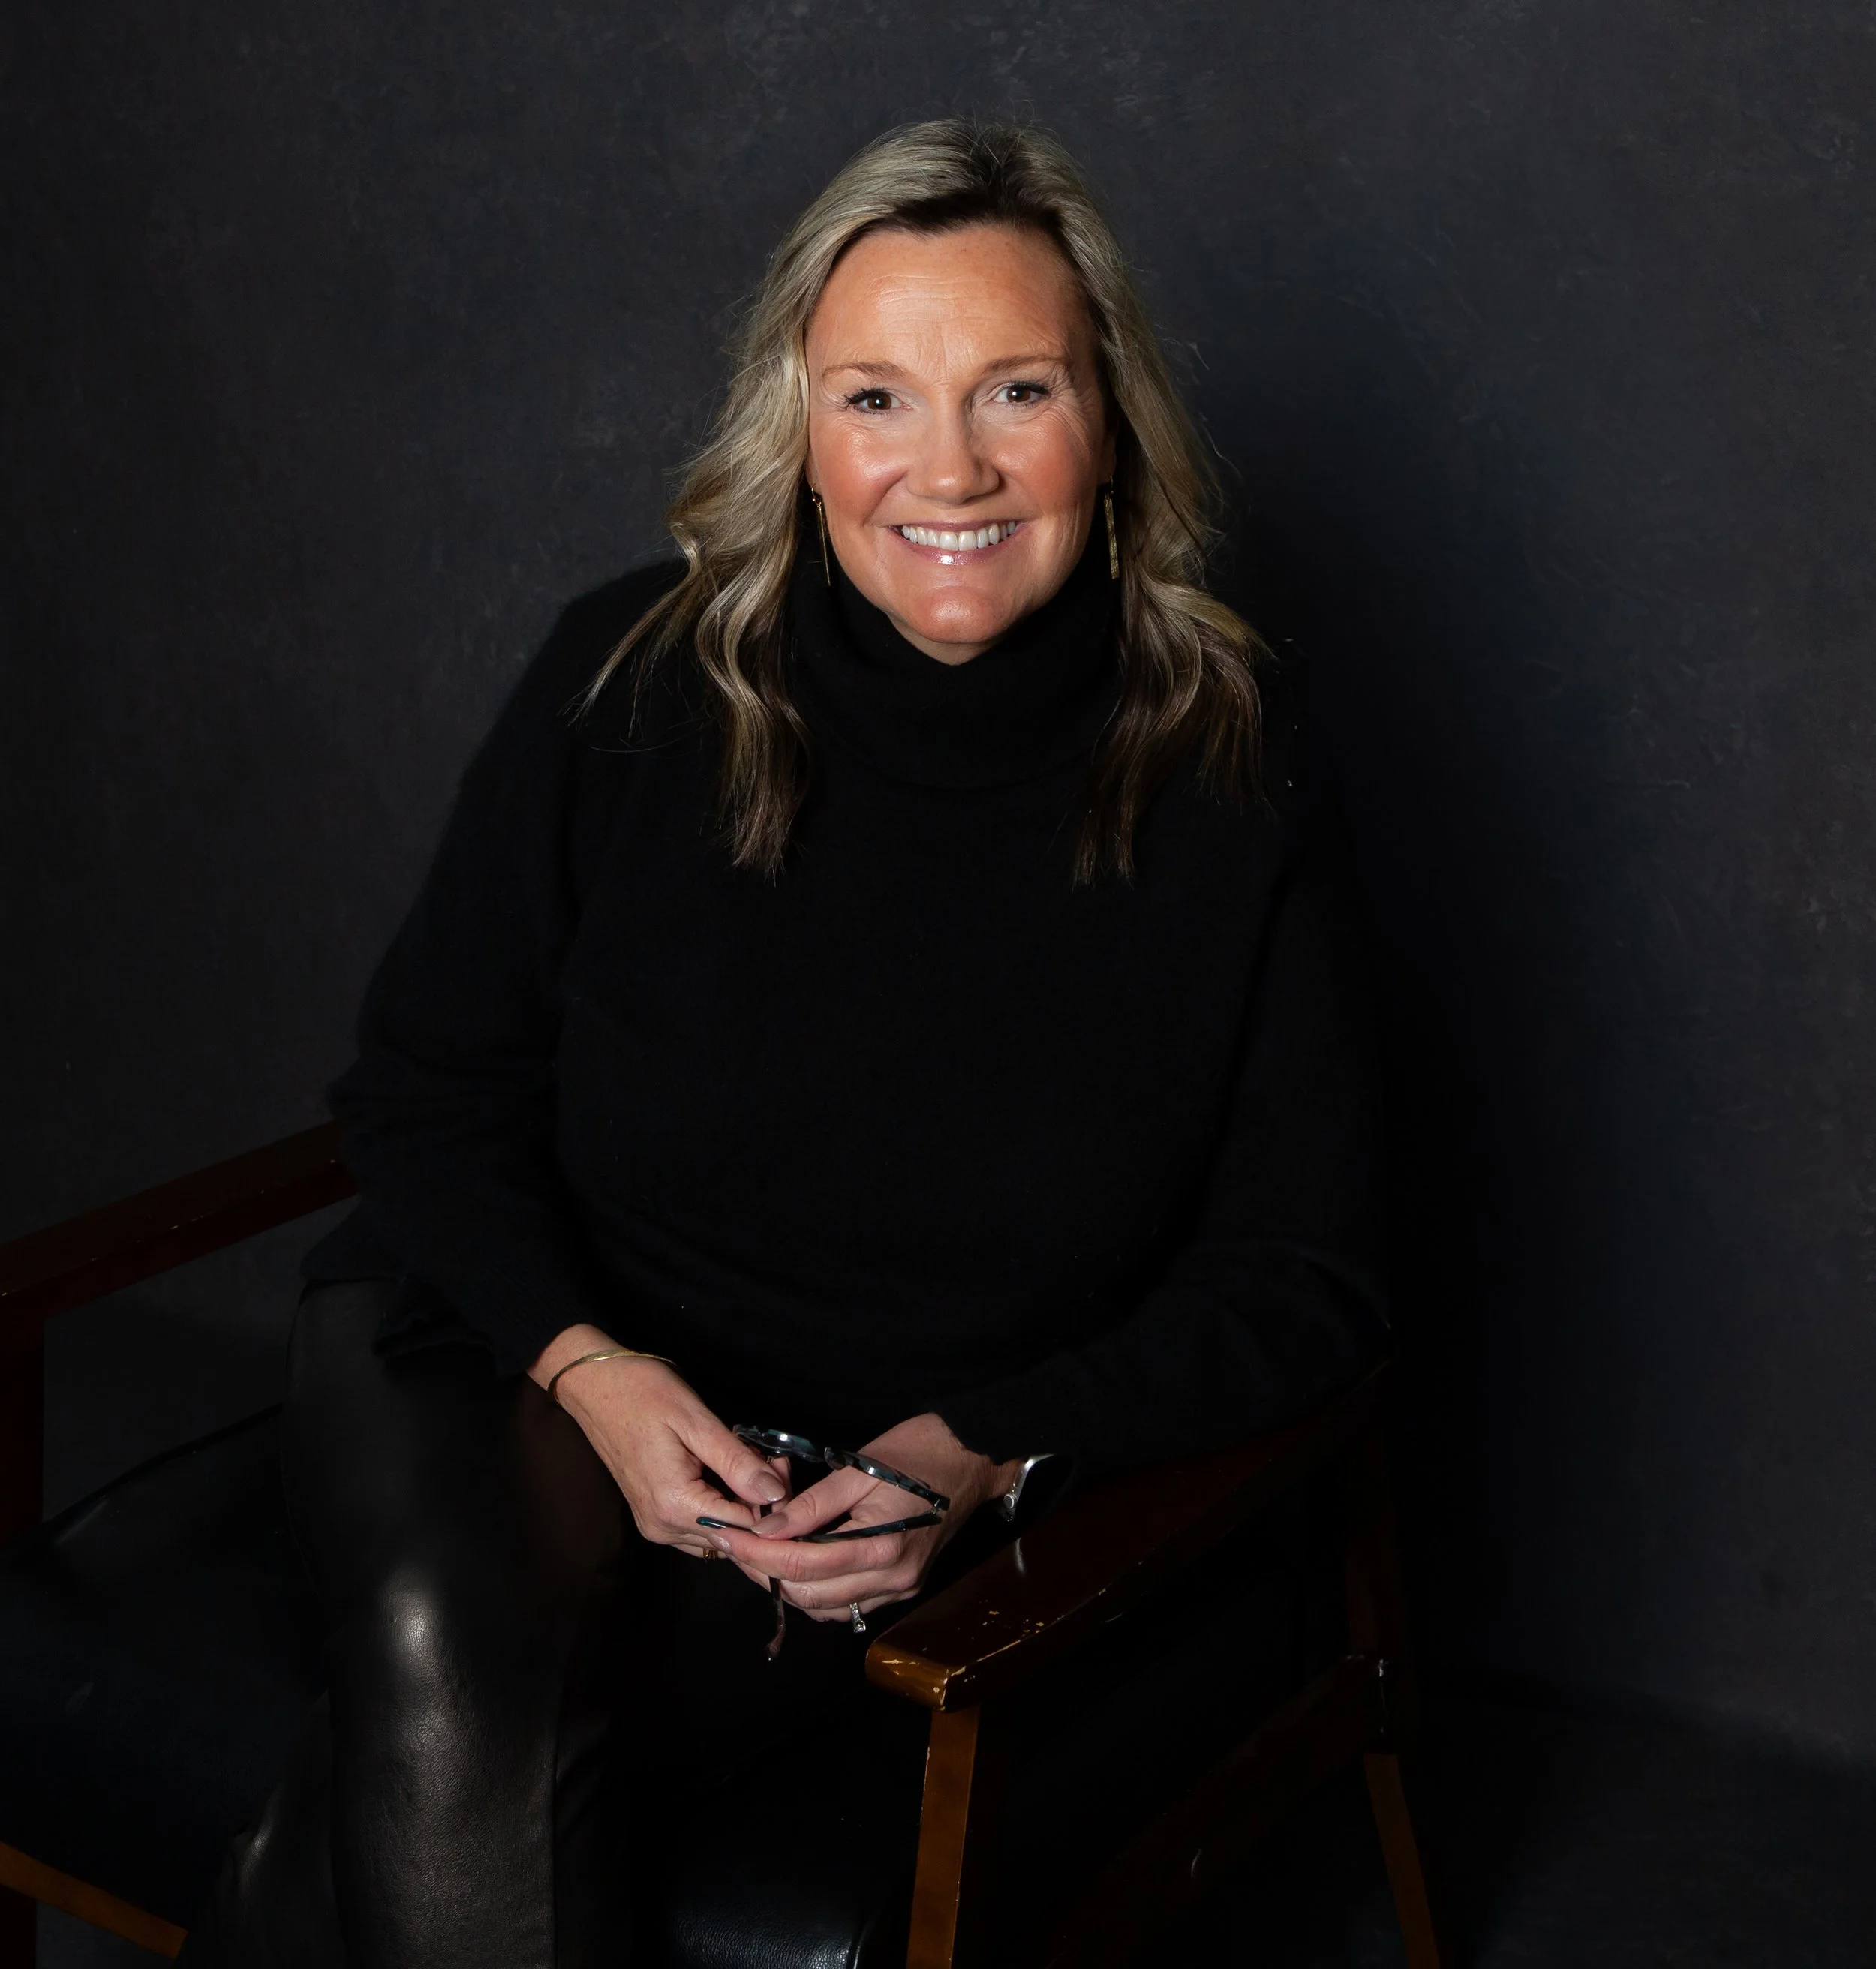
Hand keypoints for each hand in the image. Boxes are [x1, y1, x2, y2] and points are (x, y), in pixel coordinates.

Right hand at [529, 1324, 787, 1556]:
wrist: (594, 1387)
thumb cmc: (643, 1394)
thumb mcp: (697, 1422)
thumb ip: (737, 1464)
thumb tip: (776, 1496)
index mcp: (675, 1505)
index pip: (745, 1526)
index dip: (771, 1497)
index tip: (779, 1461)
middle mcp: (662, 1527)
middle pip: (732, 1534)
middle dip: (758, 1501)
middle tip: (768, 1457)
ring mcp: (654, 1525)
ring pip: (716, 1534)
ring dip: (739, 1504)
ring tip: (746, 1459)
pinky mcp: (651, 1516)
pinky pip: (698, 1526)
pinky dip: (719, 1505)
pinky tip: (724, 1472)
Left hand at [703, 1412, 1021, 1620]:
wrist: (972, 1457)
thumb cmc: (918, 1453)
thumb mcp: (858, 1469)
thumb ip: (811, 1503)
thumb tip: (766, 1526)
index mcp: (881, 1548)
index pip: (801, 1565)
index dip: (756, 1553)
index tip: (726, 1534)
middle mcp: (892, 1579)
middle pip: (808, 1594)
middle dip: (764, 1572)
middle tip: (736, 1542)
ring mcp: (900, 1588)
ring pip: (825, 1608)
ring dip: (787, 1585)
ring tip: (761, 1552)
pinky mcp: (903, 1586)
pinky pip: (848, 1604)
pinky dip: (816, 1591)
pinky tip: (800, 1564)